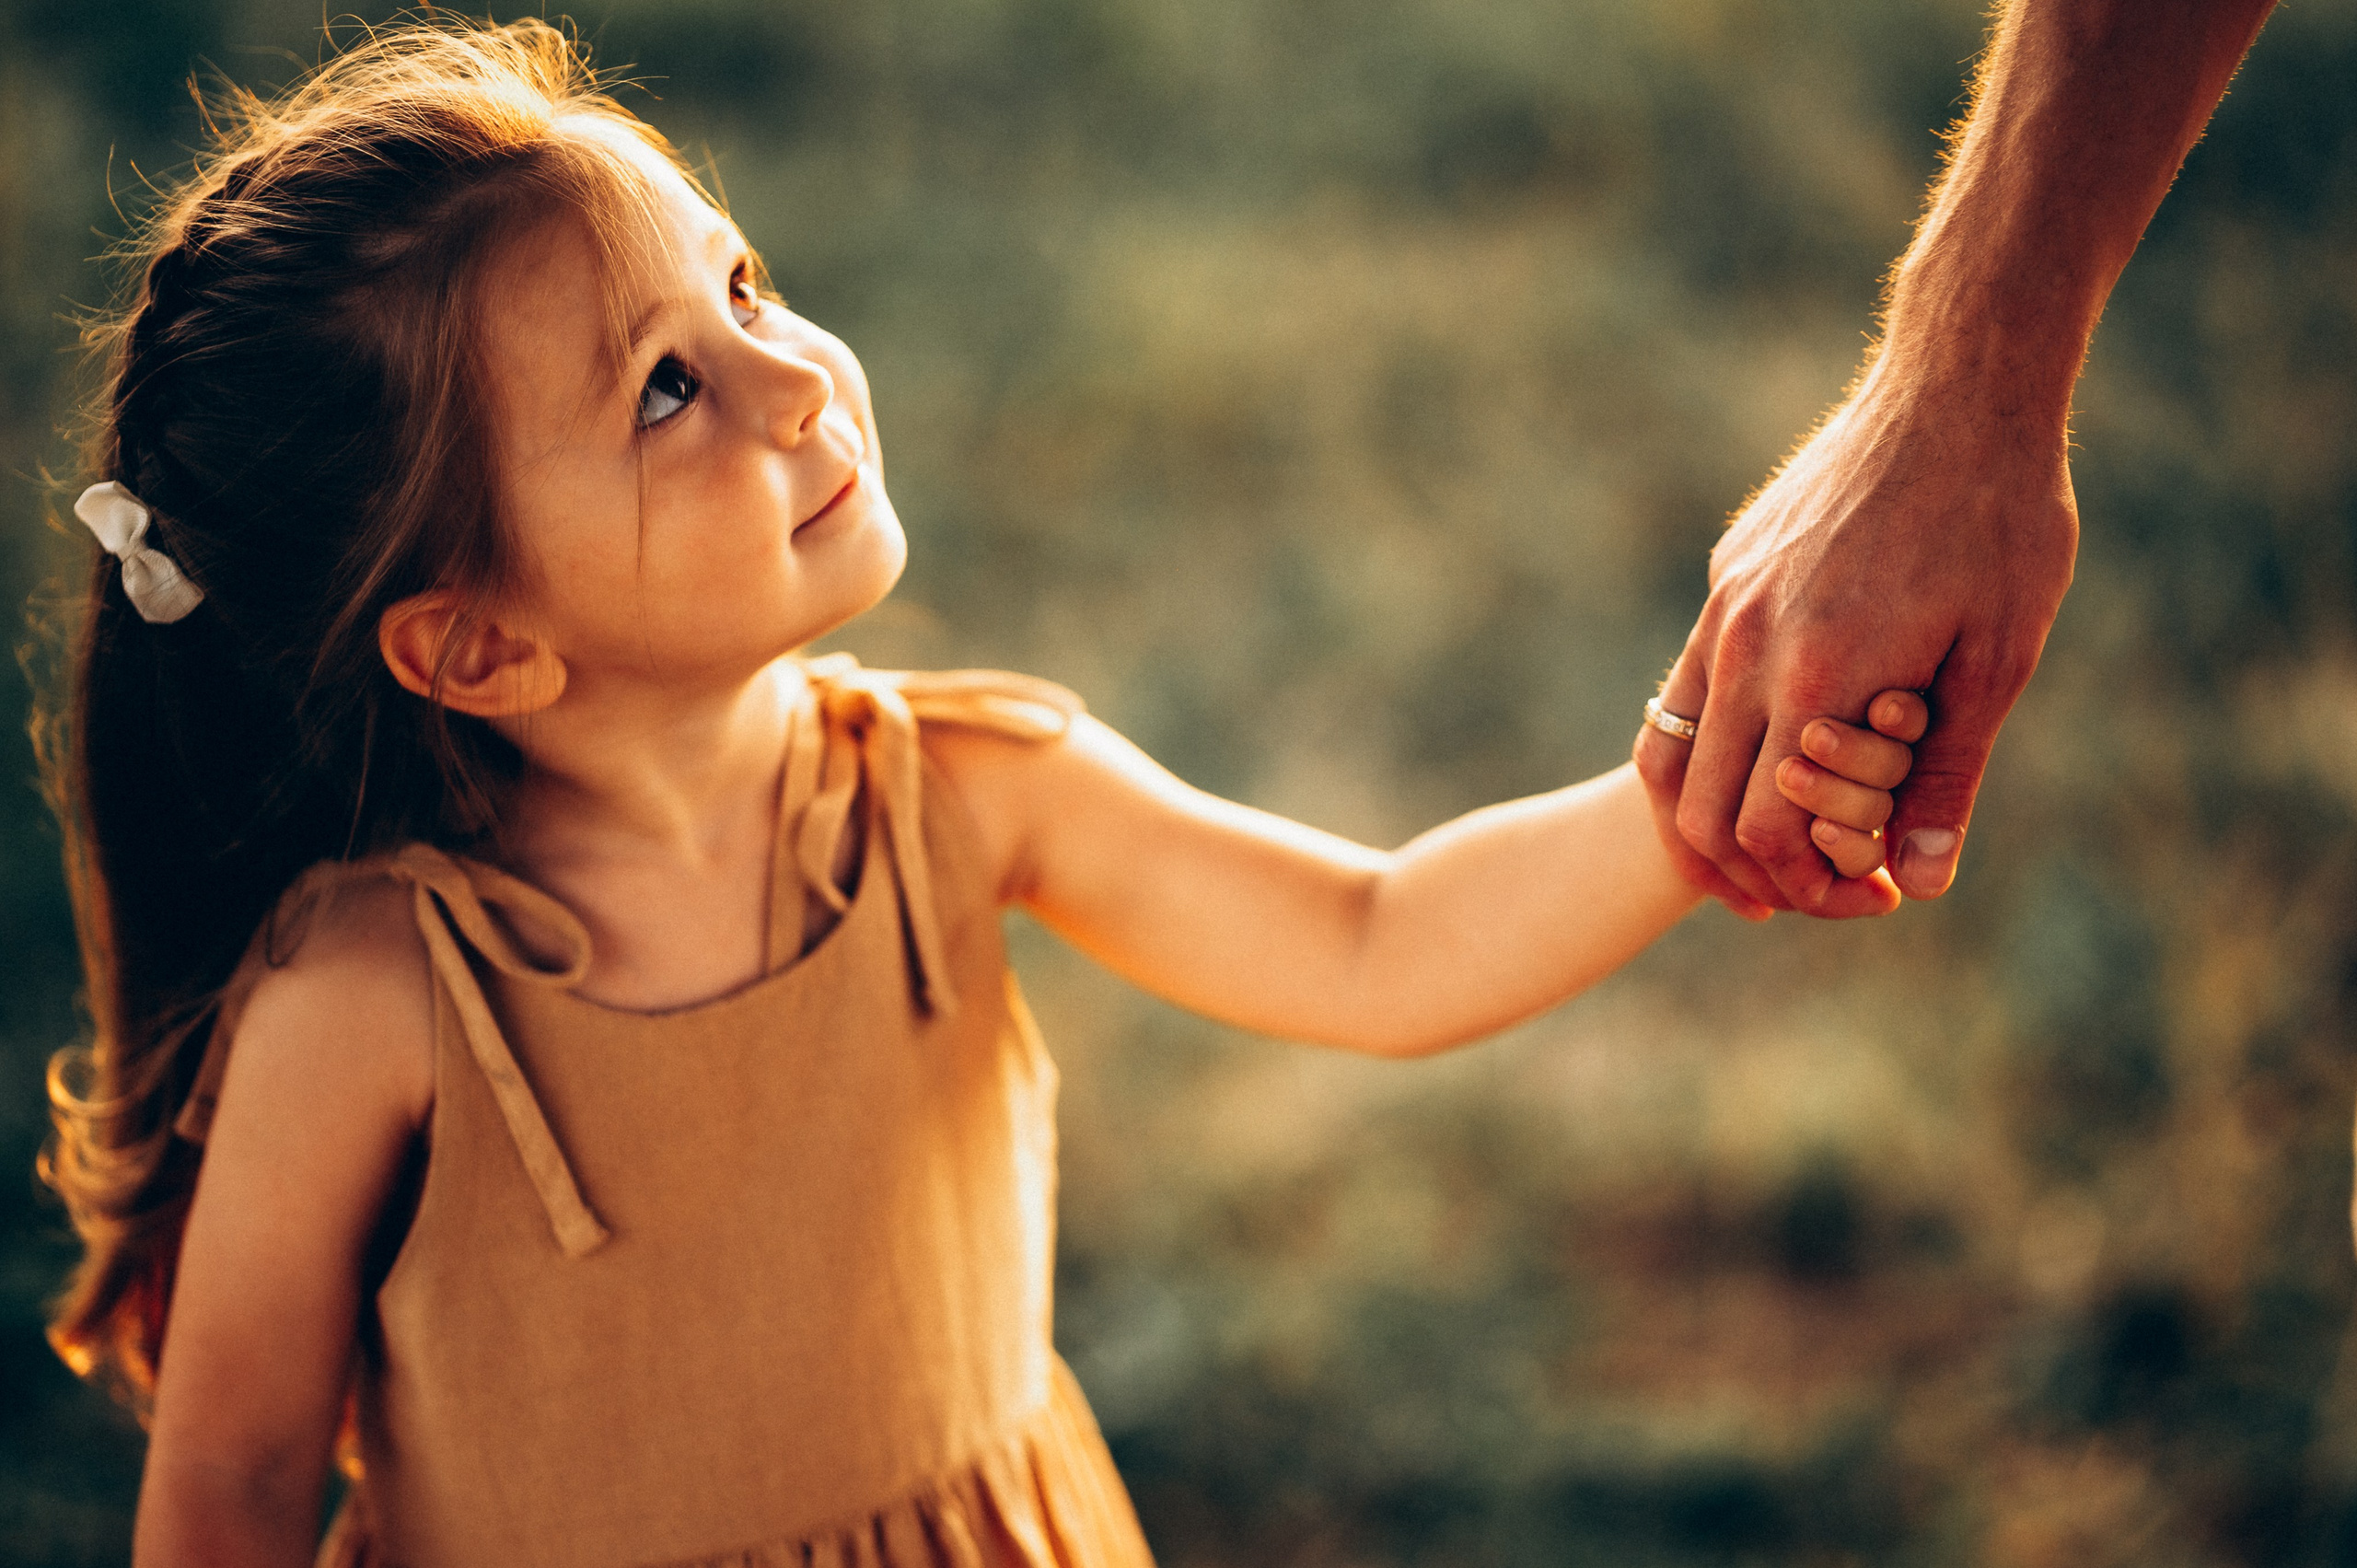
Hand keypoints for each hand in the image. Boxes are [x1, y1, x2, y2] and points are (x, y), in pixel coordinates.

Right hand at [1631, 366, 2077, 917]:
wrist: (1957, 386)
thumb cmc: (2000, 519)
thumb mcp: (1998, 658)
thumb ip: (1946, 776)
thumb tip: (1917, 881)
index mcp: (1816, 678)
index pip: (1766, 828)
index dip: (1809, 884)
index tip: (1866, 898)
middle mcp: (1747, 646)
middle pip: (1697, 805)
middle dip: (1748, 870)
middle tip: (1805, 896)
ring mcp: (1725, 606)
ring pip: (1670, 747)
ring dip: (1705, 817)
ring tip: (1754, 856)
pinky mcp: (1727, 574)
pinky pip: (1690, 682)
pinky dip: (1714, 743)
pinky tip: (1767, 753)